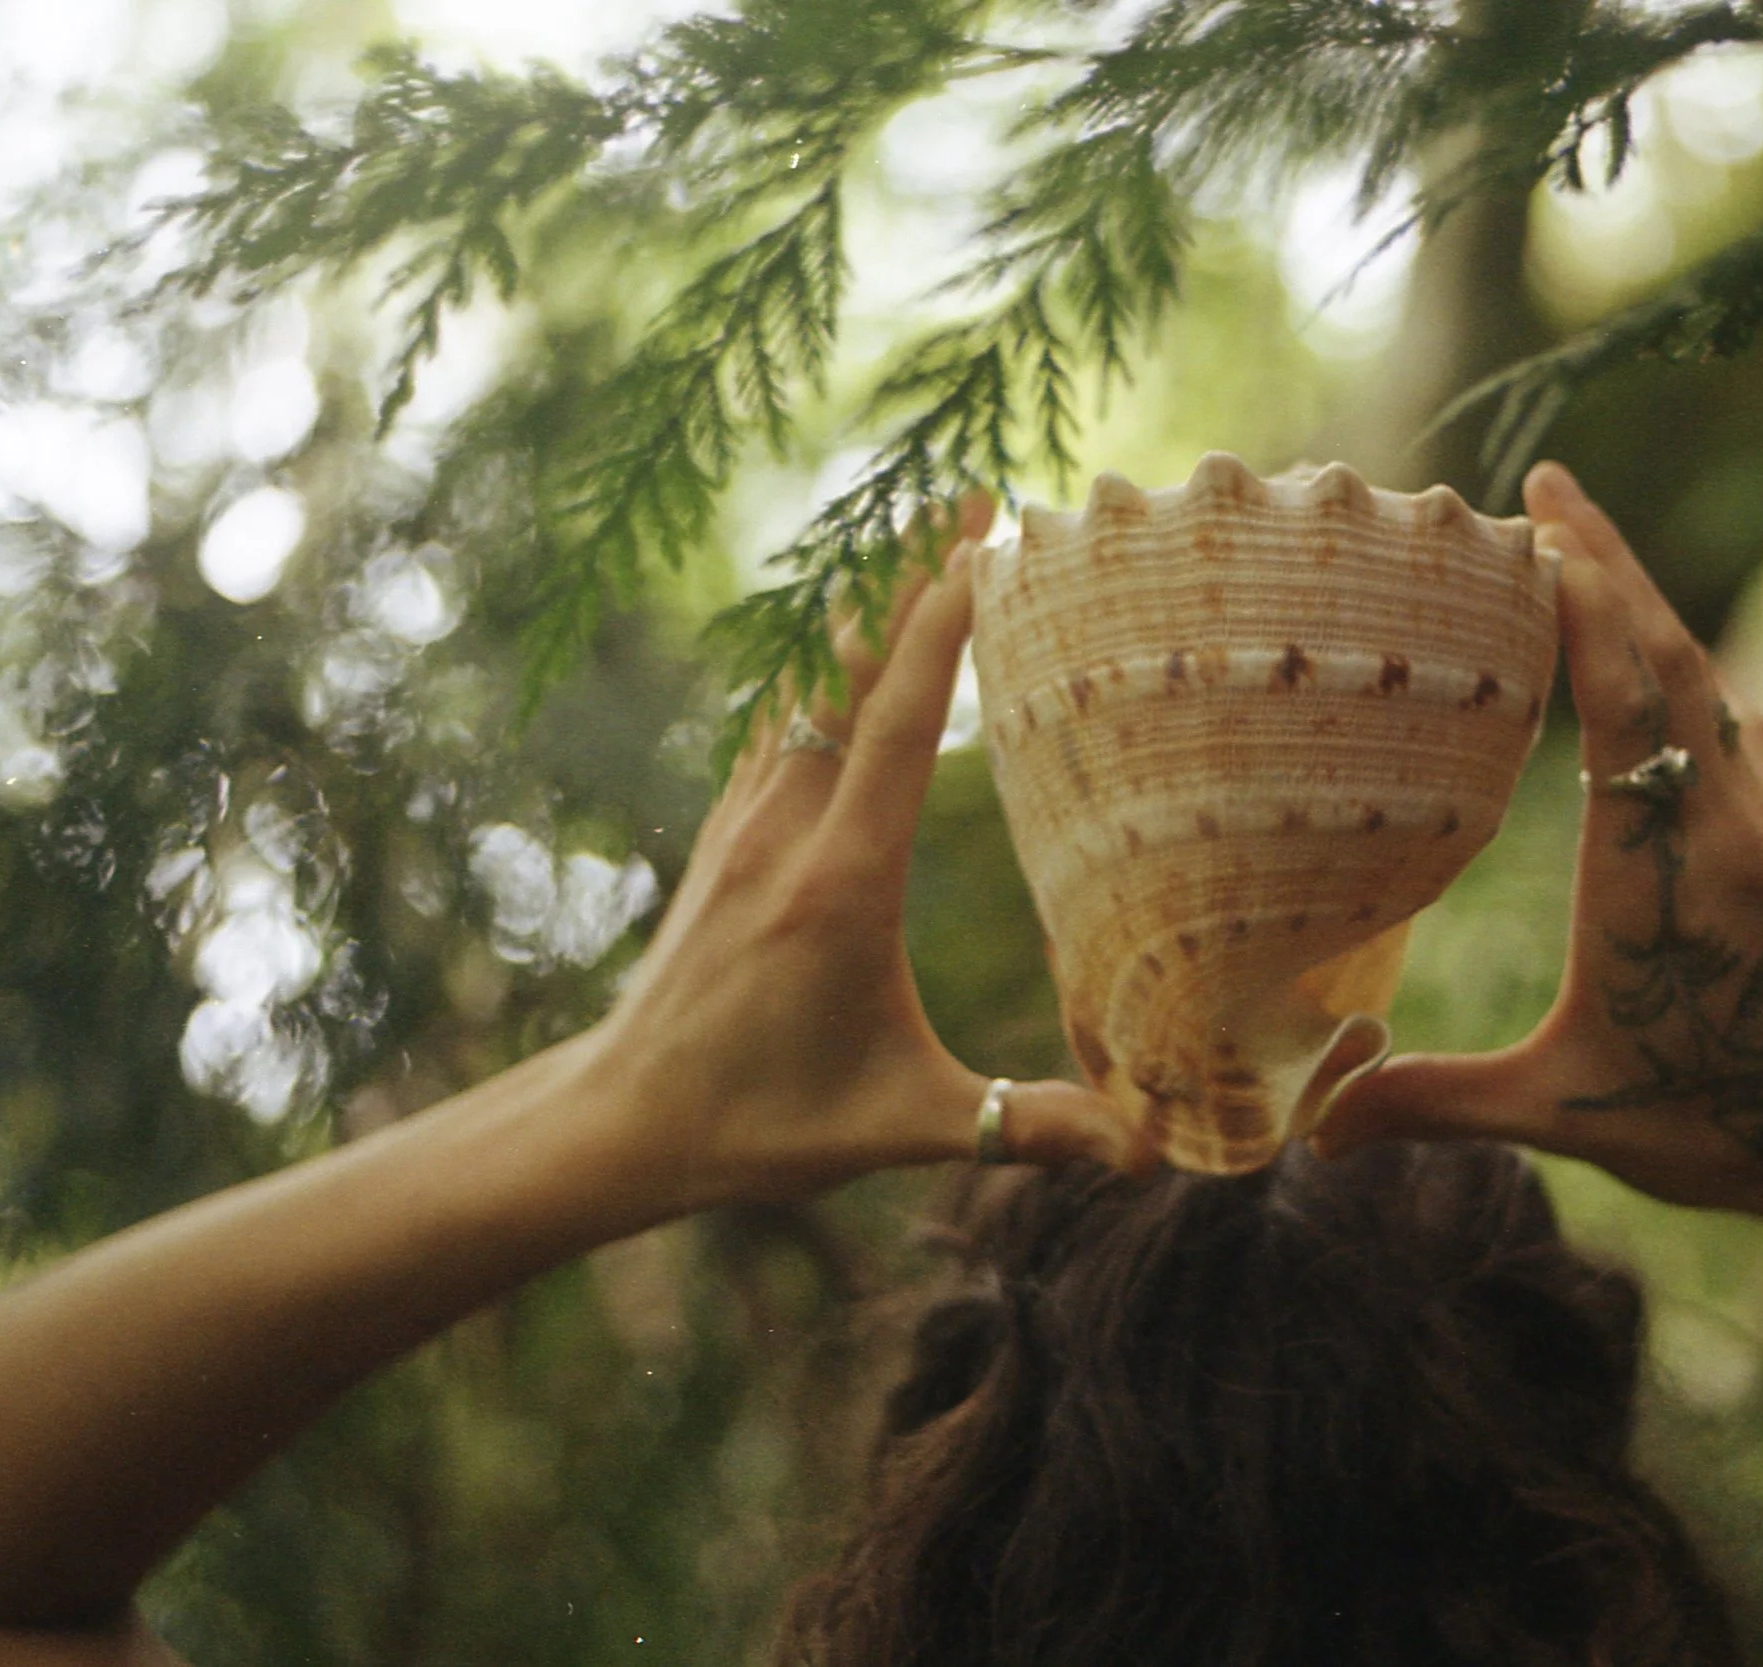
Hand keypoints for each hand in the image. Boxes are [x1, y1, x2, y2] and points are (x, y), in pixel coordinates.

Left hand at [581, 499, 1150, 1212]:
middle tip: (967, 491)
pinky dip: (824, 659)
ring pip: (808, 680)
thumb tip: (1143, 1152)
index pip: (902, 721)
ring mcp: (748, 821)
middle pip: (853, 667)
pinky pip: (781, 716)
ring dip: (866, 604)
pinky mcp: (729, 832)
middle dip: (911, 574)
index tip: (985, 541)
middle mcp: (787, 826)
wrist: (620, 1119)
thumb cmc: (760, 1123)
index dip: (944, 624)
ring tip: (920, 536)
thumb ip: (1021, 1128)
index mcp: (840, 880)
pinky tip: (844, 639)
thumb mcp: (900, 1129)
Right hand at [1314, 463, 1762, 1208]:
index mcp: (1658, 869)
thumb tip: (1312, 1131)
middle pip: (1670, 654)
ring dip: (1648, 604)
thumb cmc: (1717, 1124)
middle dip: (1607, 560)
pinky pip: (1734, 723)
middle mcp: (1721, 822)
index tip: (1540, 525)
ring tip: (1586, 545)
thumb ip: (1437, 1104)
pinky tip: (1669, 670)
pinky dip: (1689, 672)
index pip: (1626, 703)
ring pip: (1708, 678)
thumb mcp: (1566, 1114)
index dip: (1587, 609)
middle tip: (1546, 481)